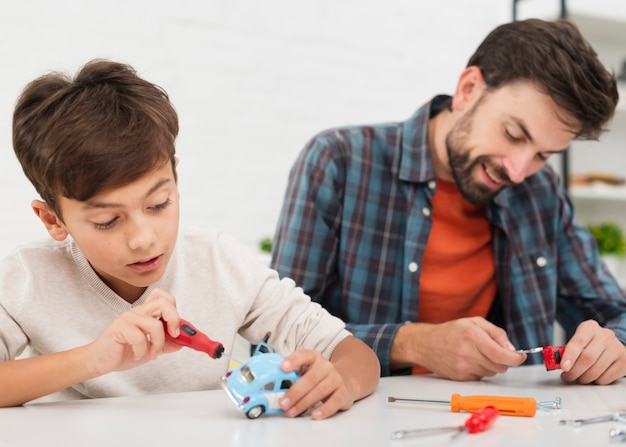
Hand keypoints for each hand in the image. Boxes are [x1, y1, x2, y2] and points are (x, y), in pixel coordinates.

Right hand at [85, 289, 182, 376]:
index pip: (163, 297)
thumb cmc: (123, 351)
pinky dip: (142, 350)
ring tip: (152, 354)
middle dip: (174, 320)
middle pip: (163, 303)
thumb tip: (184, 341)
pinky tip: (138, 355)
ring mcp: (128, 318)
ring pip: (155, 324)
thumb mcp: (151, 348)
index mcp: (146, 313)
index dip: (175, 310)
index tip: (178, 329)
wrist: (99, 361)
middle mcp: (138, 311)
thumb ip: (167, 343)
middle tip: (174, 336)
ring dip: (158, 343)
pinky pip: (139, 337)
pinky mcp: (119, 327)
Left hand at [278, 350, 352, 419]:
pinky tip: (315, 415)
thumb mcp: (307, 370)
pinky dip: (324, 409)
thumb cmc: (319, 377)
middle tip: (283, 403)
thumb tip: (274, 384)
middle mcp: (326, 367)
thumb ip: (294, 374)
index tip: (283, 367)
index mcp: (314, 358)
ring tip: (292, 412)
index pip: (304, 355)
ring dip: (304, 403)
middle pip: (310, 378)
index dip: (293, 360)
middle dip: (295, 392)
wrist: (345, 380)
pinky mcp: (344, 393)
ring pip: (320, 391)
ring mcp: (336, 379)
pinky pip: (334, 402)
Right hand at [391, 317, 524, 380]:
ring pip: (492, 372)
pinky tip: (469, 360)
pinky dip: (480, 370)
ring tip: (478, 354)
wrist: (426, 344)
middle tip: (496, 352)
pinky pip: (481, 377)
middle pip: (500, 366)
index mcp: (472, 335)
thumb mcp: (474, 322)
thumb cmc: (451, 331)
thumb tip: (512, 349)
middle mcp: (467, 352)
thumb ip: (496, 333)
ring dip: (491, 365)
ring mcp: (463, 366)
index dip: (516, 358)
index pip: (501, 354)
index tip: (521, 357)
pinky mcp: (461, 377)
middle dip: (503, 360)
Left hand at [560, 320, 625, 384]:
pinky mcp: (623, 362)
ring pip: (596, 371)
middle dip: (574, 372)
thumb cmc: (590, 343)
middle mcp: (605, 336)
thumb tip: (555, 363)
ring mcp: (616, 349)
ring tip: (578, 378)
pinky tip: (592, 377)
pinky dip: (595, 382)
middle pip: (587, 358)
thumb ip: (567, 349)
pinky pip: (606, 379)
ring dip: (583, 379)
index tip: (563, 367)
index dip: (569, 356)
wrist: (613, 343)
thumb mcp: (579, 340)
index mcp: (590, 328)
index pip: (578, 342)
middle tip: (567, 377)